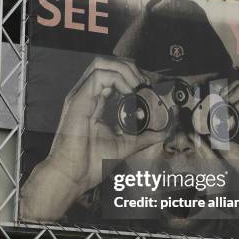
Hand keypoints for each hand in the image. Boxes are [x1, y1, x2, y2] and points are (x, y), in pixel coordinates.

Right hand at [20, 57, 166, 220]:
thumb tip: (164, 132)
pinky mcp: (78, 99)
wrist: (74, 174)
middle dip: (130, 68)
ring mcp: (80, 96)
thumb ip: (144, 136)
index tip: (149, 89)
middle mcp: (86, 96)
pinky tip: (129, 92)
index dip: (133, 76)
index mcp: (95, 103)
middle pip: (107, 64)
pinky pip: (99, 75)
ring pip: (101, 63)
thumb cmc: (90, 163)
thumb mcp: (126, 145)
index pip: (113, 76)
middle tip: (145, 85)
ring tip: (137, 86)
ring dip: (124, 70)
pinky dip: (118, 78)